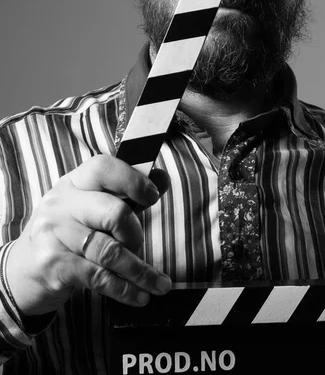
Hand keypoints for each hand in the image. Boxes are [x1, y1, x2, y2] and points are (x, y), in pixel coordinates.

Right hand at [5, 155, 171, 315]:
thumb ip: (129, 193)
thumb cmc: (69, 234)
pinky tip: (140, 296)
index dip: (133, 180)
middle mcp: (61, 204)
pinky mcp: (53, 265)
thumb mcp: (93, 207)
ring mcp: (53, 234)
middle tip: (140, 247)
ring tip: (160, 285)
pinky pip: (99, 277)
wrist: (21, 271)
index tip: (153, 197)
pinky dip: (125, 289)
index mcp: (75, 183)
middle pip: (114, 213)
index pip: (104, 168)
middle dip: (136, 235)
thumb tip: (162, 176)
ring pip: (110, 252)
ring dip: (141, 272)